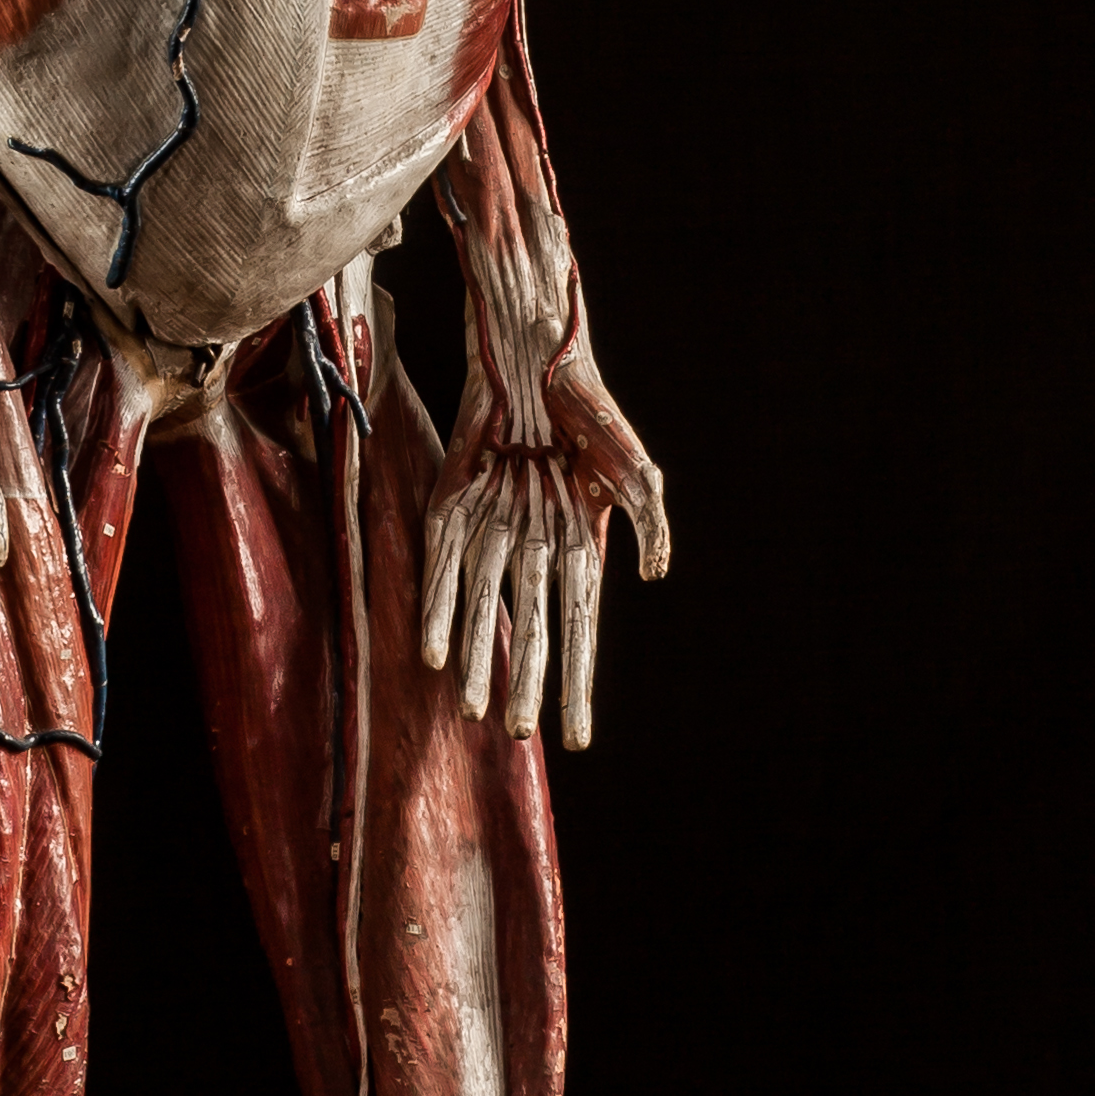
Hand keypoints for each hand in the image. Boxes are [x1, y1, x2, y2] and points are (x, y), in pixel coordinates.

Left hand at [416, 203, 667, 749]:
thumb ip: (652, 524)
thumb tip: (657, 576)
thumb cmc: (593, 413)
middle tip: (519, 735)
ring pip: (484, 612)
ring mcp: (491, 533)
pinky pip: (444, 572)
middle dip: (526, 686)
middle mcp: (533, 550)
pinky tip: (437, 653)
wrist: (535, 357)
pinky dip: (441, 612)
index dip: (577, 686)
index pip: (579, 633)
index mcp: (581, 550)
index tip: (579, 738)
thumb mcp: (637, 472)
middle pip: (529, 632)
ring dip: (479, 662)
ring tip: (475, 712)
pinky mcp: (451, 510)